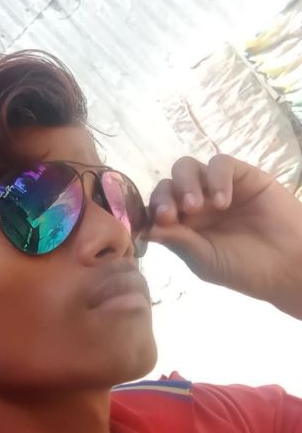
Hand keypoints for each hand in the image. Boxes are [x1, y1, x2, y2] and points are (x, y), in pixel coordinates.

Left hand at [147, 155, 301, 318]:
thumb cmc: (244, 268)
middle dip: (164, 197)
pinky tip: (222, 201)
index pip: (156, 207)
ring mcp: (216, 187)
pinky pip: (220, 164)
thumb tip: (145, 229)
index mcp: (182, 225)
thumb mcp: (204, 260)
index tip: (156, 223)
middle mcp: (195, 203)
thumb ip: (178, 242)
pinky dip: (215, 178)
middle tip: (171, 215)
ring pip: (187, 168)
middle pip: (167, 184)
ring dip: (185, 184)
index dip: (151, 210)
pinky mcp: (241, 175)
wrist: (288, 265)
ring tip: (197, 207)